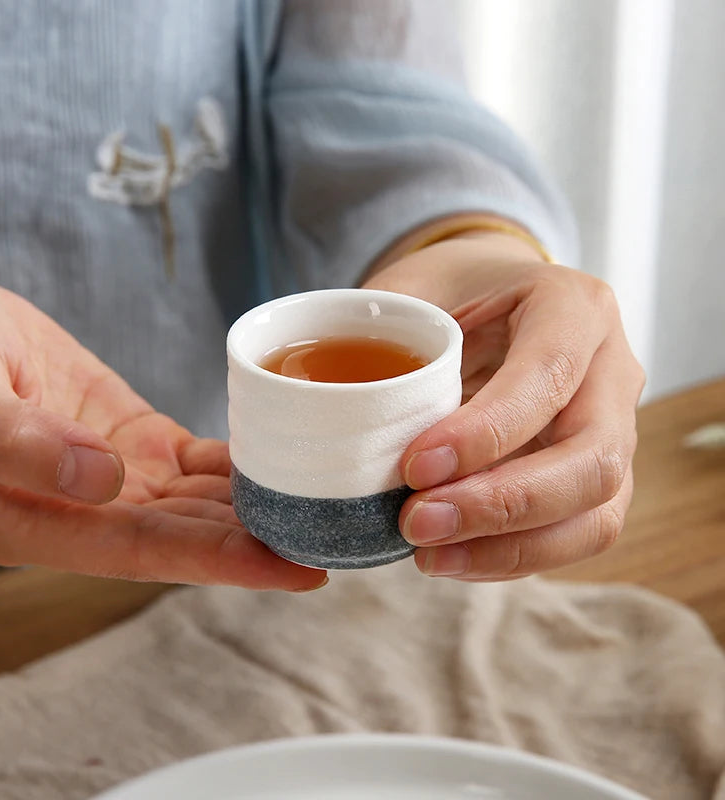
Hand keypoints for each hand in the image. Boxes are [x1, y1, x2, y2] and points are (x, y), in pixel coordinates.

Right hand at [0, 268, 325, 590]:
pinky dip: (238, 467)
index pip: (147, 552)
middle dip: (264, 544)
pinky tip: (285, 464)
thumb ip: (16, 441)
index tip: (298, 570)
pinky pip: (194, 462)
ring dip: (261, 509)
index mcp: (36, 518)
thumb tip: (99, 482)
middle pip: (188, 536)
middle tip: (340, 543)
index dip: (226, 562)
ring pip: (199, 503)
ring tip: (328, 510)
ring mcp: (111, 477)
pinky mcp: (129, 439)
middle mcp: (82, 510)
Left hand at [363, 229, 644, 579]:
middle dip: (503, 506)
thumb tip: (324, 415)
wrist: (487, 297)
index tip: (415, 466)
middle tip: (417, 523)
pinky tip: (451, 557)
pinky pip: (575, 534)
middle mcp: (610, 369)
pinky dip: (512, 557)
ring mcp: (613, 428)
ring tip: (427, 555)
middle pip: (595, 460)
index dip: (486, 432)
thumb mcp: (414, 289)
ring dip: (509, 548)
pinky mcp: (595, 476)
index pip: (548, 374)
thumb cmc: (449, 292)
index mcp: (572, 306)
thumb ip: (382, 334)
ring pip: (597, 513)